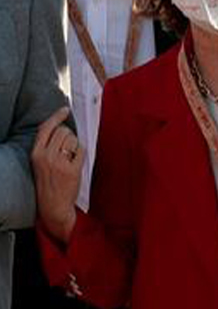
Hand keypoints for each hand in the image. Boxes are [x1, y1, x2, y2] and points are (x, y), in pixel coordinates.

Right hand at [28, 107, 79, 243]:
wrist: (53, 206)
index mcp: (36, 154)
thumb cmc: (48, 182)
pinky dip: (81, 154)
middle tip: (66, 149)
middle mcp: (46, 157)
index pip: (46, 128)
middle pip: (63, 131)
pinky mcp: (72, 169)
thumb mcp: (40, 163)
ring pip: (73, 139)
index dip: (56, 116)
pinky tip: (74, 164)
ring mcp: (59, 163)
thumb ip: (48, 146)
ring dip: (75, 145)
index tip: (65, 109)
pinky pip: (81, 150)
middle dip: (69, 135)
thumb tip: (62, 127)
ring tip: (68, 159)